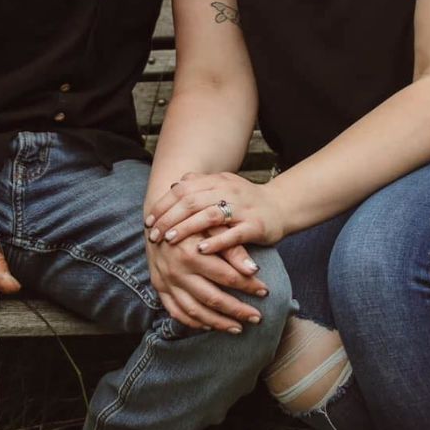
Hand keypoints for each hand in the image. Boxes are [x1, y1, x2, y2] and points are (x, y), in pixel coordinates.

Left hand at [145, 171, 286, 254]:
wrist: (281, 207)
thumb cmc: (245, 200)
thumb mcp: (222, 186)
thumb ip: (200, 184)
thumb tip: (174, 184)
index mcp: (217, 180)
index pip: (183, 188)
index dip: (164, 204)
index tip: (149, 221)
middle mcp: (228, 190)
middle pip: (192, 201)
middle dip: (170, 218)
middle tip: (154, 235)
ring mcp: (242, 208)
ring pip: (209, 216)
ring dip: (187, 228)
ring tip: (170, 240)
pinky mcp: (256, 225)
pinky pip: (233, 234)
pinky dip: (216, 241)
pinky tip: (201, 250)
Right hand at [145, 226, 270, 332]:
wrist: (158, 215)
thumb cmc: (192, 218)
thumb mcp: (212, 225)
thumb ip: (232, 247)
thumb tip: (254, 269)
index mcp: (191, 254)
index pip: (227, 276)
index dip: (248, 285)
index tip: (265, 291)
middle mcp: (177, 271)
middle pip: (212, 298)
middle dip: (237, 310)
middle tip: (257, 317)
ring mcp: (165, 280)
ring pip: (194, 311)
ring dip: (218, 323)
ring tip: (238, 328)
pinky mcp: (158, 286)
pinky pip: (176, 311)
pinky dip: (193, 322)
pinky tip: (209, 326)